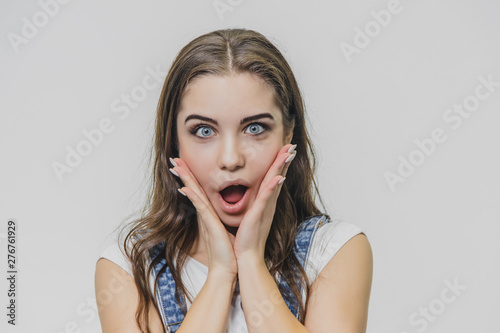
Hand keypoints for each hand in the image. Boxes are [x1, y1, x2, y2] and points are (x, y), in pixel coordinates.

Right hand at [169, 158, 237, 278]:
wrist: (228, 267)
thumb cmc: (228, 250)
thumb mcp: (225, 229)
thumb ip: (220, 219)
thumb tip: (224, 211)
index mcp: (209, 213)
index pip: (199, 190)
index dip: (191, 177)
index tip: (184, 164)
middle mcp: (205, 214)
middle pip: (192, 188)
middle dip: (184, 173)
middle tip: (174, 159)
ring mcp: (205, 219)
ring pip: (193, 194)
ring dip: (185, 180)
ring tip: (176, 166)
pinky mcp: (209, 225)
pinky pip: (200, 207)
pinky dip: (192, 197)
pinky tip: (185, 188)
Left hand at [232, 143, 296, 261]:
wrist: (247, 256)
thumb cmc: (246, 238)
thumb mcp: (251, 217)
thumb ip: (254, 205)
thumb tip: (253, 197)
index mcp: (265, 203)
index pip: (274, 179)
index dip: (279, 164)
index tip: (284, 150)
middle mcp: (268, 203)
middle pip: (278, 177)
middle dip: (284, 160)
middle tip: (291, 145)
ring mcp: (265, 208)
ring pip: (275, 183)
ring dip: (281, 167)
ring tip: (288, 153)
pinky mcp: (259, 215)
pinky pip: (266, 198)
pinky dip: (273, 187)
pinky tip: (279, 176)